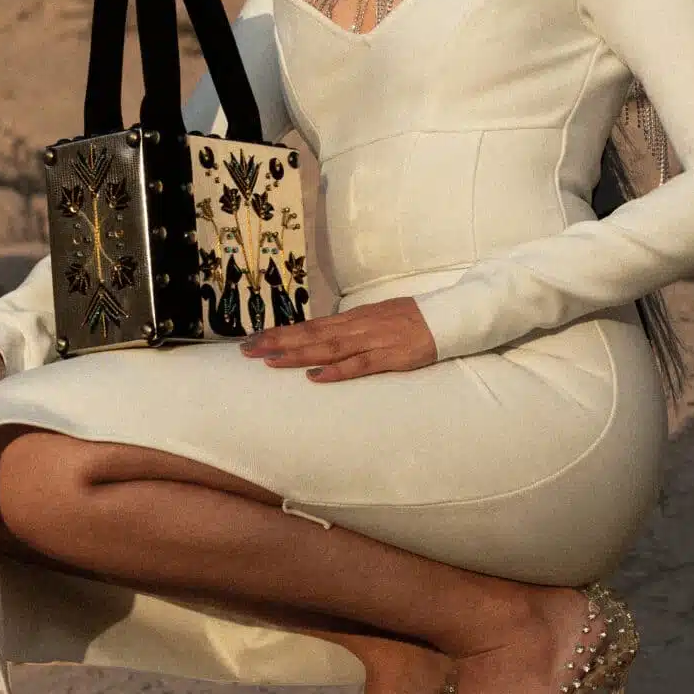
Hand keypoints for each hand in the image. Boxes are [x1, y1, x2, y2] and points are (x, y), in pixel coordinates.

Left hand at [239, 298, 437, 383]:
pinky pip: (359, 364)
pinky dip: (337, 371)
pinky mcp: (389, 356)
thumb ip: (348, 327)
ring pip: (328, 348)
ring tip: (271, 361)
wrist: (445, 317)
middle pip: (311, 335)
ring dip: (298, 355)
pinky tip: (316, 377)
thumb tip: (321, 333)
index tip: (254, 338)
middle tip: (248, 349)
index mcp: (352, 318)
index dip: (281, 332)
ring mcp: (372, 340)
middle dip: (278, 342)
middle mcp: (356, 327)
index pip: (310, 326)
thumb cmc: (409, 319)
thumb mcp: (373, 317)